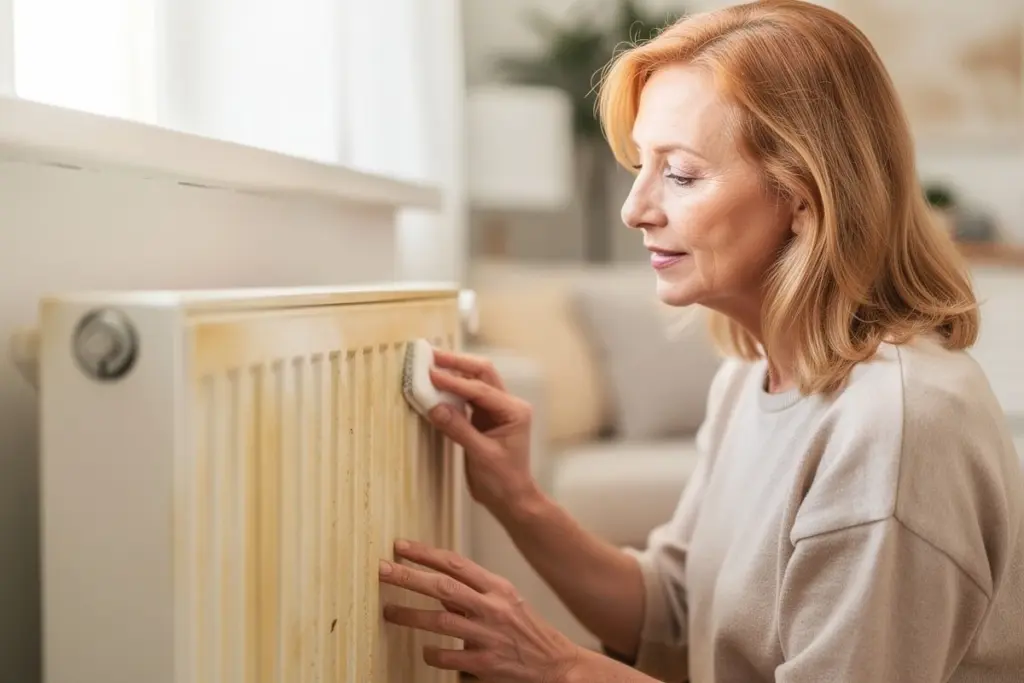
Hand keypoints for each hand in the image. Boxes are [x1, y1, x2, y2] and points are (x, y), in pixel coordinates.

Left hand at [379, 539, 581, 682]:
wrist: (555, 664)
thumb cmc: (527, 630)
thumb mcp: (505, 601)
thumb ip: (472, 592)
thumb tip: (437, 584)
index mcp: (497, 588)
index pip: (456, 563)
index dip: (426, 554)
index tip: (400, 547)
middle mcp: (493, 608)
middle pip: (443, 586)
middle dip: (409, 577)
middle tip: (382, 570)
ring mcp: (488, 636)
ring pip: (441, 621)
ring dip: (410, 615)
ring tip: (388, 611)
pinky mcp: (486, 664)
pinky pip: (449, 657)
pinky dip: (432, 653)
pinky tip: (424, 651)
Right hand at [427, 348, 536, 514]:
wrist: (510, 499)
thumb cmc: (504, 481)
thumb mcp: (481, 456)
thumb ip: (459, 430)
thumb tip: (435, 407)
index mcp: (514, 411)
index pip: (481, 390)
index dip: (455, 381)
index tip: (432, 374)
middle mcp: (508, 405)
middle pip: (482, 374)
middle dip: (458, 363)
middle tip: (432, 355)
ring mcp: (496, 410)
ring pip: (475, 382)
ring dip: (454, 373)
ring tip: (432, 364)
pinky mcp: (484, 418)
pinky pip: (467, 397)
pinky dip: (452, 390)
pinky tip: (437, 385)